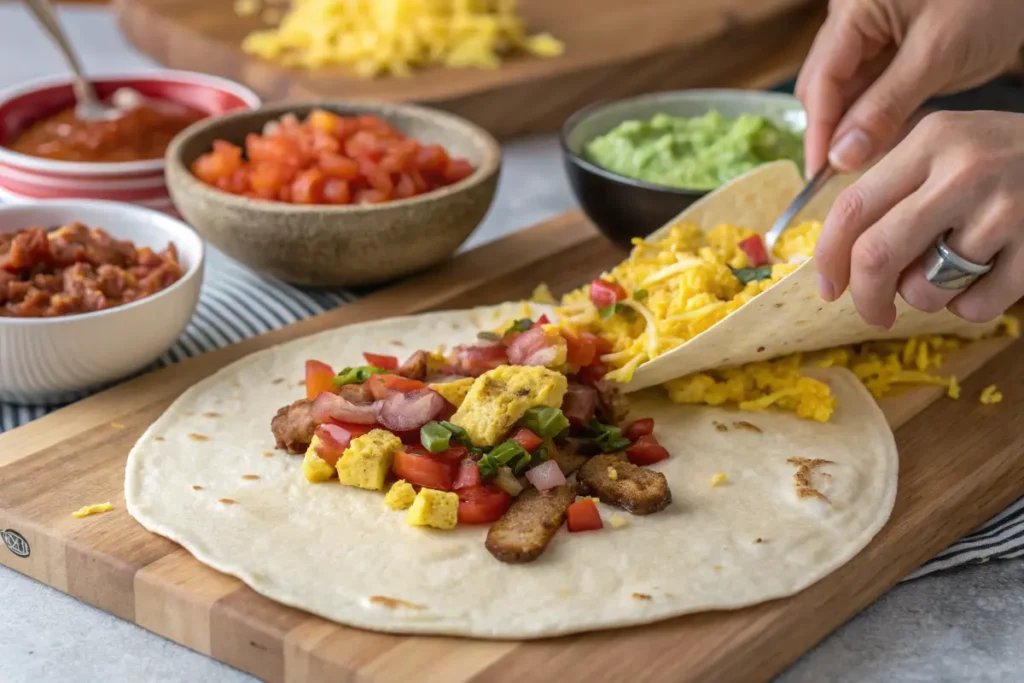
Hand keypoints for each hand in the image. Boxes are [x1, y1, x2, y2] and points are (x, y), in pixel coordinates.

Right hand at [795, 0, 1023, 174]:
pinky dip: (874, 115)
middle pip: (825, 88)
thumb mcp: (937, 54)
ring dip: (853, 127)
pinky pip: (869, 89)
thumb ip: (884, 107)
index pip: (820, 82)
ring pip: (846, 92)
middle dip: (832, 131)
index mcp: (853, 11)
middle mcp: (850, 21)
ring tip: (865, 163)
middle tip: (843, 176)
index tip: (821, 175)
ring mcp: (867, 33)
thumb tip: (841, 157)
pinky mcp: (888, 47)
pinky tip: (883, 140)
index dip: (818, 132)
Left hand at [815, 110, 1023, 326]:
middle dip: (865, 297)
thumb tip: (838, 261)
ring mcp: (1006, 209)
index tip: (828, 288)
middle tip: (874, 313)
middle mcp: (964, 170)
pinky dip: (968, 308)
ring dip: (926, 298)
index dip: (828, 258)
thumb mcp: (948, 149)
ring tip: (952, 272)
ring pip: (925, 288)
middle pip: (877, 254)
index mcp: (930, 140)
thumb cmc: (1005, 160)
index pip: (852, 208)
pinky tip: (989, 278)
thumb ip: (894, 190)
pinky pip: (973, 307)